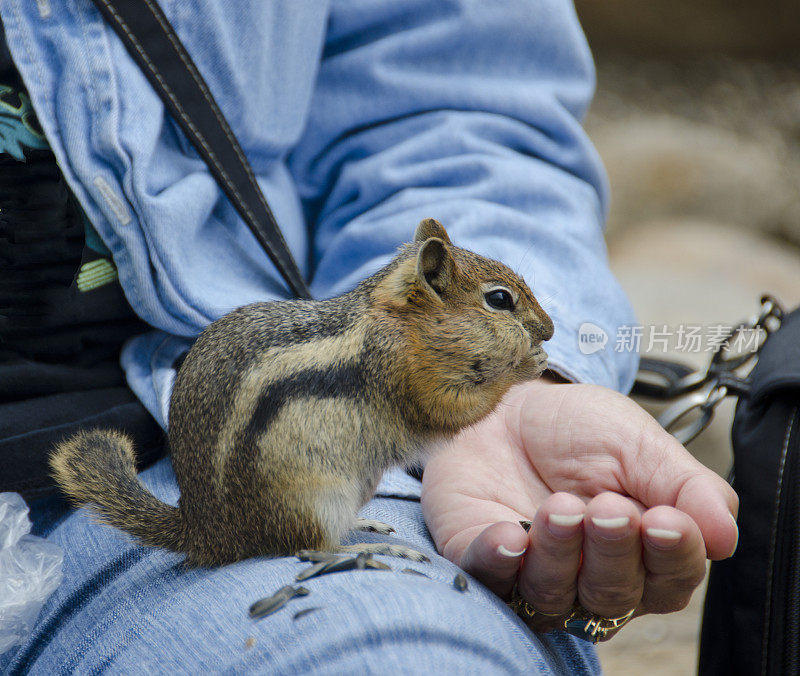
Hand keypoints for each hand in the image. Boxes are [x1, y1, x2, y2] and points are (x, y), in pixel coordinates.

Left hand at [421, 377, 738, 639]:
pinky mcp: (482, 559)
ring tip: (559, 506)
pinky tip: (508, 536)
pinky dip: (501, 563)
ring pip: (555, 596)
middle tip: (606, 507)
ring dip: (561, 554)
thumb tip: (724, 536)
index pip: (669, 580)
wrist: (505, 402)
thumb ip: (685, 487)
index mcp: (640, 552)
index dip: (671, 557)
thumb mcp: (639, 443)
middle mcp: (589, 574)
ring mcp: (532, 572)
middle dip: (613, 552)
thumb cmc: (576, 427)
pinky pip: (491, 580)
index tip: (664, 520)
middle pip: (614, 596)